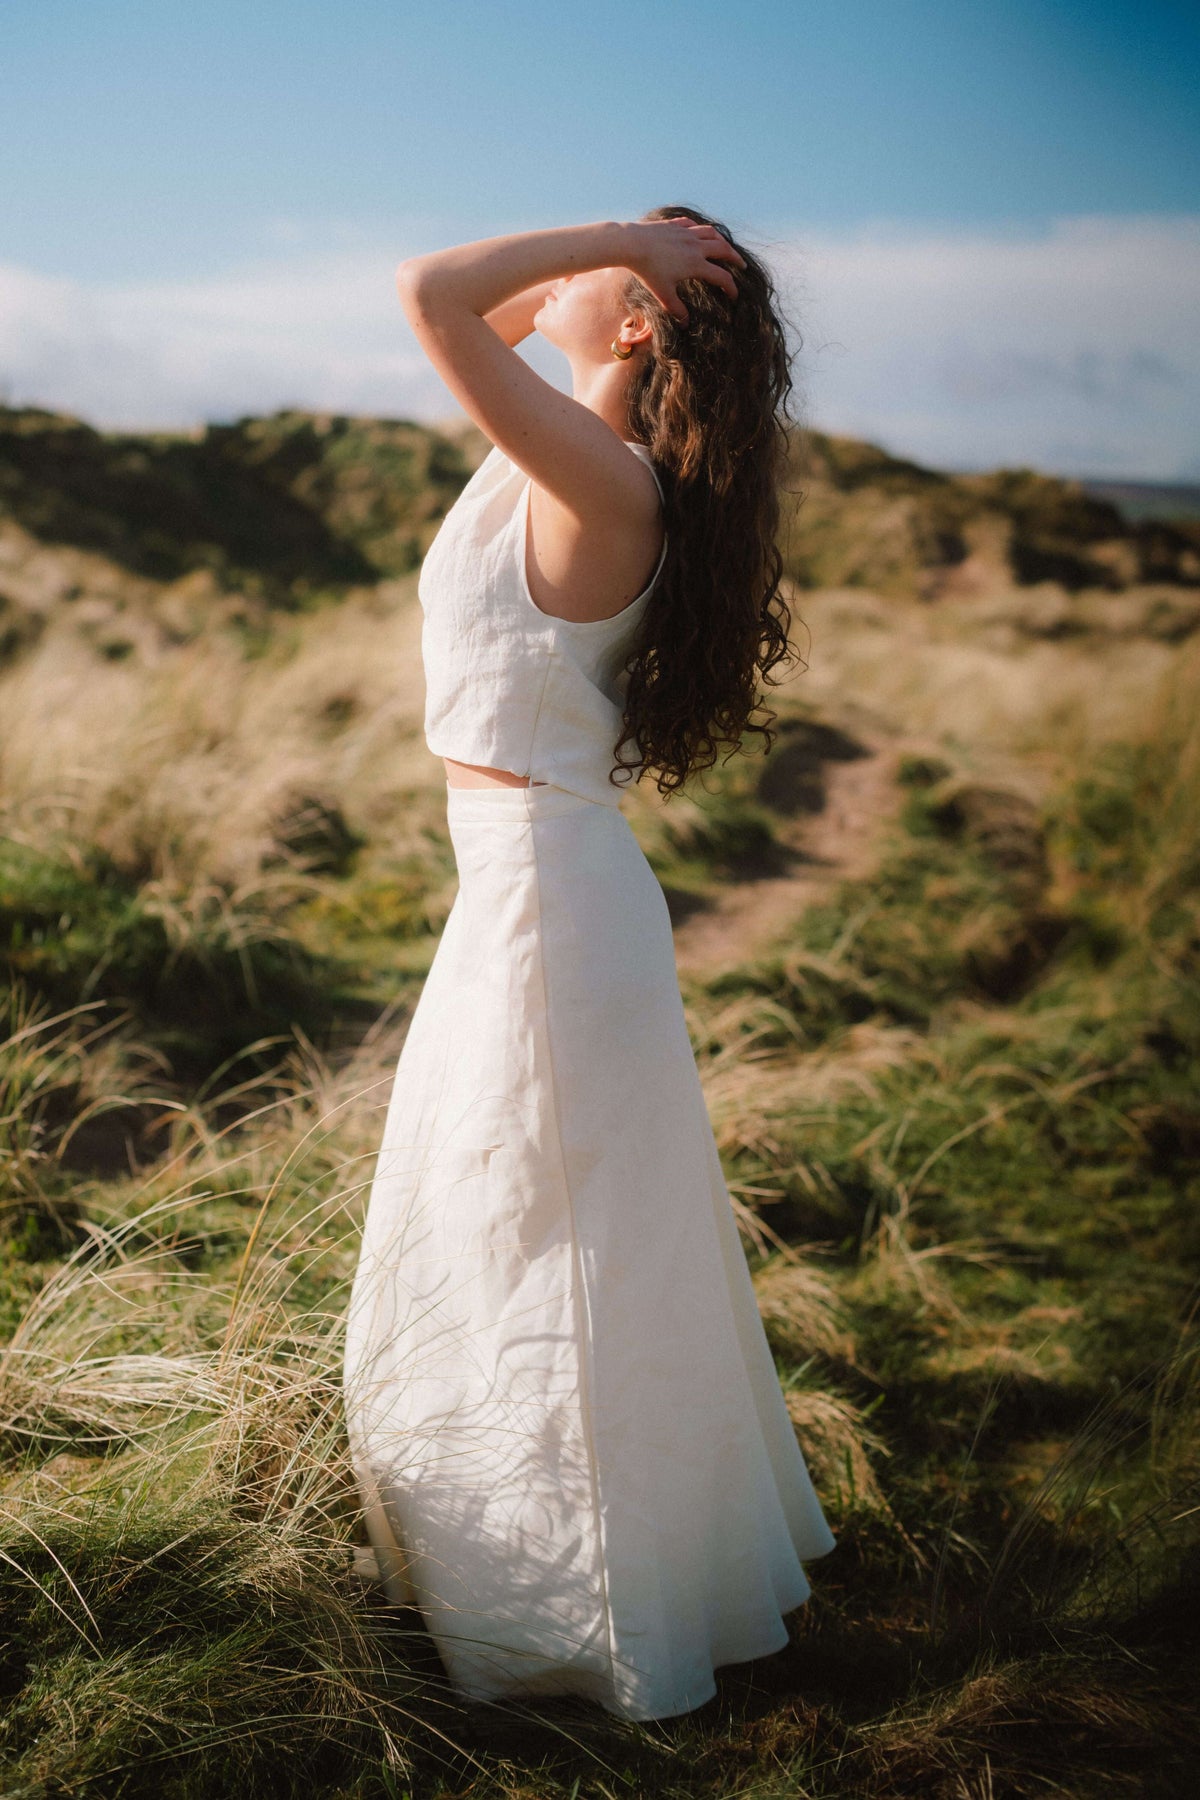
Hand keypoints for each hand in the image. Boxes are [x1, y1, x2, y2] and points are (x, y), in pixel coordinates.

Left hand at [626, 216, 746, 324]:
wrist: (631, 244)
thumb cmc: (647, 271)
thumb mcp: (663, 294)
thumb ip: (677, 309)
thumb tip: (686, 324)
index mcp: (696, 264)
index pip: (721, 277)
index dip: (731, 288)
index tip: (734, 296)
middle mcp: (696, 246)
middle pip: (723, 250)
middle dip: (735, 259)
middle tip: (742, 265)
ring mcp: (687, 233)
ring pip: (712, 233)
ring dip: (722, 241)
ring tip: (725, 247)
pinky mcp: (675, 225)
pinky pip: (694, 225)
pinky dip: (701, 229)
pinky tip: (701, 233)